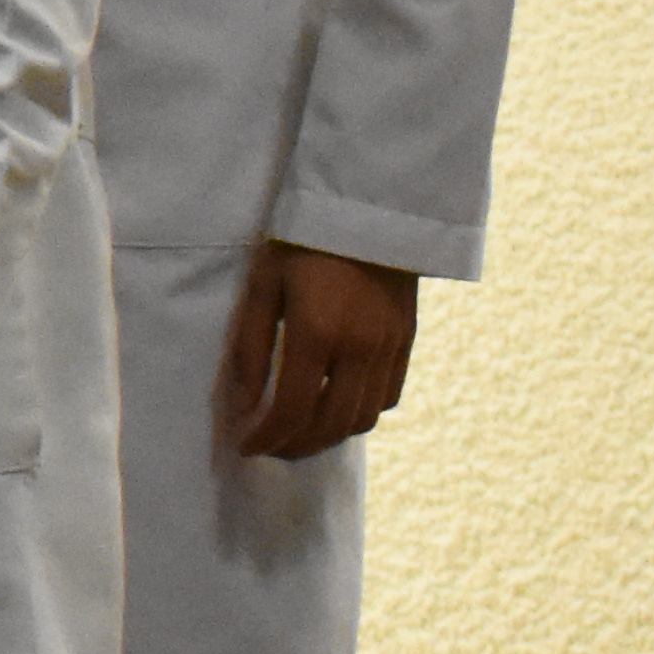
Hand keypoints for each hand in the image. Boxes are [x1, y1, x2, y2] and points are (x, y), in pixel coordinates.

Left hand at [217, 241, 421, 460]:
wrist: (368, 206)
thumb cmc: (302, 241)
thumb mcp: (263, 285)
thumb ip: (251, 347)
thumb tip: (246, 404)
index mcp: (317, 332)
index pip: (291, 409)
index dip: (267, 438)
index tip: (246, 447)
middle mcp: (359, 348)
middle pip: (330, 425)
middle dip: (295, 446)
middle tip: (269, 448)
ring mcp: (389, 347)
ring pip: (362, 419)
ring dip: (328, 436)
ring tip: (298, 434)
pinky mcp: (407, 341)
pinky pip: (387, 398)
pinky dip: (359, 414)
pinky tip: (335, 408)